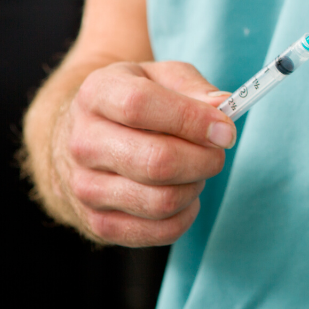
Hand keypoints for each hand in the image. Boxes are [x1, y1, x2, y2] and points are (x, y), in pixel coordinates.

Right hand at [50, 61, 234, 245]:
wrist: (86, 138)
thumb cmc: (135, 103)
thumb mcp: (160, 77)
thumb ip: (193, 87)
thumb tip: (221, 107)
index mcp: (97, 94)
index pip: (140, 105)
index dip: (191, 119)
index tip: (225, 130)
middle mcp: (83, 142)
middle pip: (156, 161)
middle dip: (204, 160)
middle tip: (216, 153)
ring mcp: (85, 187)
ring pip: (162, 201)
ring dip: (195, 187)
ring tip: (194, 171)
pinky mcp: (98, 223)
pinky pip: (161, 231)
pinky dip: (186, 215)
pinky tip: (183, 195)